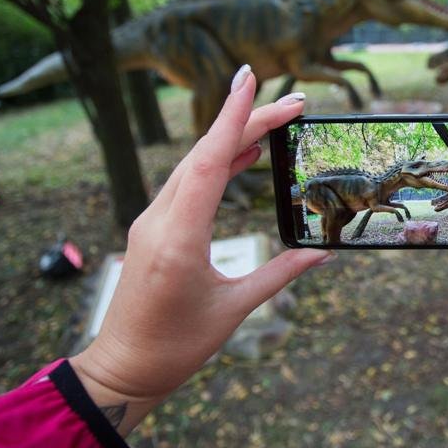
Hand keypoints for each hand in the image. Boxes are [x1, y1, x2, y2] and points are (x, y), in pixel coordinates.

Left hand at [70, 67, 333, 435]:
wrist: (123, 368)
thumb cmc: (176, 346)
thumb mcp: (235, 309)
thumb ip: (280, 274)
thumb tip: (324, 253)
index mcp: (179, 238)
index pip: (209, 161)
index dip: (232, 117)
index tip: (250, 79)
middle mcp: (159, 220)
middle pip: (205, 153)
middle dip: (248, 120)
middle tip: (294, 103)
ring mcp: (152, 222)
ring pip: (194, 164)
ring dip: (233, 137)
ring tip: (276, 120)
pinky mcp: (153, 228)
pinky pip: (186, 183)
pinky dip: (216, 162)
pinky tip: (241, 153)